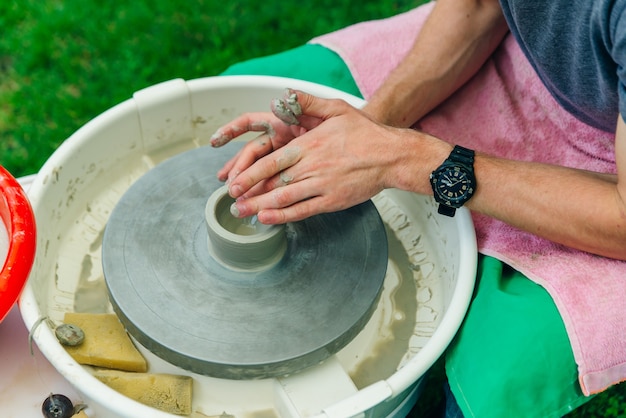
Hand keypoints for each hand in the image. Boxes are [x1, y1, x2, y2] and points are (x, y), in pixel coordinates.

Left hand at [212, 89, 412, 223]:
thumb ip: (307, 104)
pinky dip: (283, 216)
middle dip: (249, 193)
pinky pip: (303, 210)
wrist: (391, 156)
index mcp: (309, 145)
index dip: (249, 173)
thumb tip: (283, 95)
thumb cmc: (365, 133)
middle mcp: (312, 166)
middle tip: (231, 202)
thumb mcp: (336, 109)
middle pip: (273, 182)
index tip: (233, 182)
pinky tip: (268, 219)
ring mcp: (322, 185)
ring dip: (260, 207)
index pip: (272, 161)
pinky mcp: (332, 200)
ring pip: (284, 199)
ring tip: (243, 213)